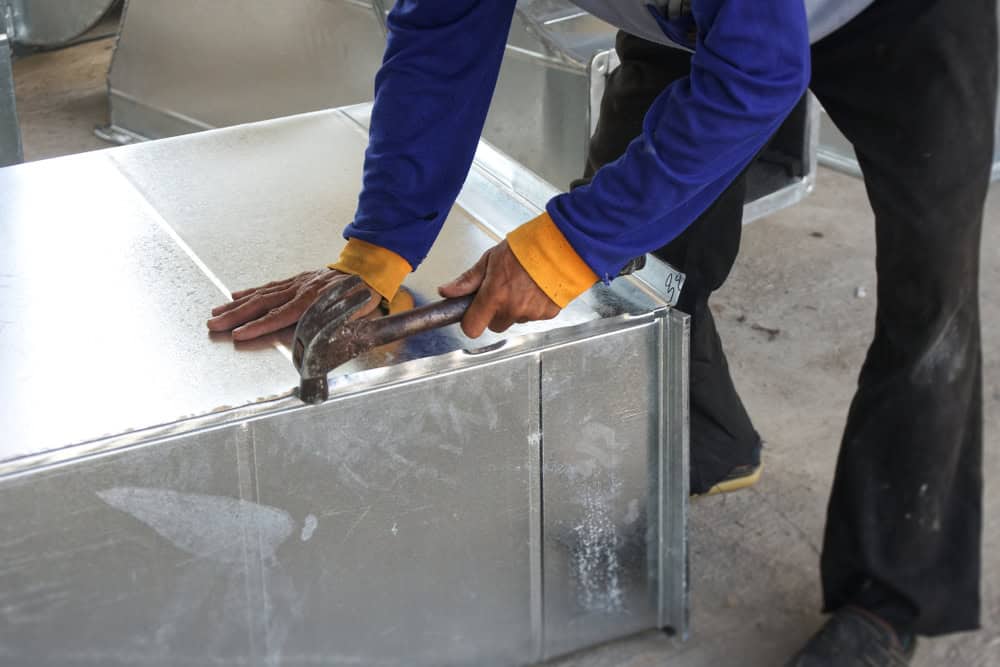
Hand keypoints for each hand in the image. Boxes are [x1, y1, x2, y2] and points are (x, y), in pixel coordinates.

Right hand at [208, 268, 379, 340]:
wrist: (366, 270)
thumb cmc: (361, 296)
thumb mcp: (354, 314)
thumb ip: (334, 326)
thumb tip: (320, 338)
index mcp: (312, 300)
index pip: (280, 316)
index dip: (258, 326)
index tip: (238, 334)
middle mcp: (299, 290)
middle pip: (262, 304)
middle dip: (235, 316)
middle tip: (213, 325)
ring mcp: (295, 284)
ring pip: (261, 295)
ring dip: (236, 306)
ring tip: (216, 313)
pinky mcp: (295, 281)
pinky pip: (269, 287)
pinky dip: (250, 292)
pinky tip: (235, 297)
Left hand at [438, 240, 559, 337]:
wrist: (561, 246)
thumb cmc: (526, 248)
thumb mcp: (490, 259)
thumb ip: (468, 280)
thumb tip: (447, 291)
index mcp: (494, 296)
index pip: (472, 328)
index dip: (470, 321)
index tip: (472, 311)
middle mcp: (513, 309)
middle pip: (495, 325)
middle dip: (495, 312)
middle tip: (500, 291)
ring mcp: (532, 313)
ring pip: (516, 319)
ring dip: (515, 308)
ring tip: (522, 284)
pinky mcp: (548, 313)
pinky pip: (534, 315)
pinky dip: (534, 305)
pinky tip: (536, 288)